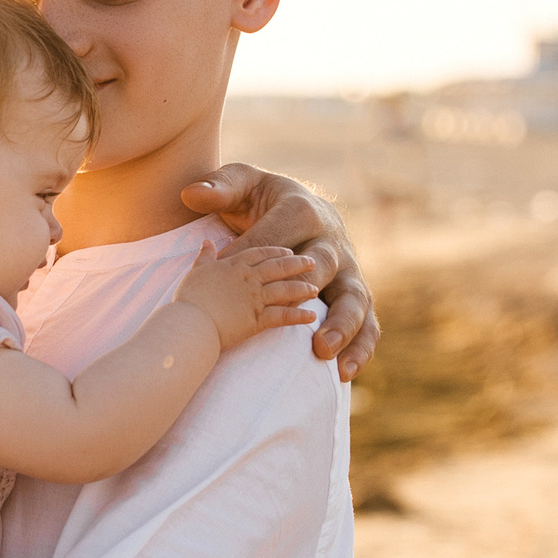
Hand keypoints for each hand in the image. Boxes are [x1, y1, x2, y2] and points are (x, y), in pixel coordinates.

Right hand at [173, 242, 321, 350]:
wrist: (190, 323)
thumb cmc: (189, 299)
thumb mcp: (196, 271)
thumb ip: (205, 256)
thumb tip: (207, 242)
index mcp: (234, 265)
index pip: (259, 253)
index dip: (275, 251)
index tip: (287, 251)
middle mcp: (248, 278)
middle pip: (278, 267)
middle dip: (297, 264)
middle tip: (311, 262)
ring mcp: (255, 298)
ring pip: (285, 289)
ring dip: (302, 288)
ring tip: (314, 289)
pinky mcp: (257, 318)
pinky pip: (283, 316)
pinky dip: (298, 316)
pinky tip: (311, 316)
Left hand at [182, 163, 379, 379]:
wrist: (297, 207)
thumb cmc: (264, 199)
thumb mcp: (242, 185)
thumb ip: (219, 187)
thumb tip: (191, 194)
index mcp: (302, 210)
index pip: (277, 237)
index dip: (252, 254)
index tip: (227, 270)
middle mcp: (330, 239)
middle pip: (325, 264)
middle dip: (310, 287)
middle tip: (295, 310)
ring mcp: (345, 268)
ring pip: (356, 298)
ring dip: (345, 326)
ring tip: (325, 352)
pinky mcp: (351, 291)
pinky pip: (366, 322)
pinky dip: (360, 347)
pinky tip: (344, 372)